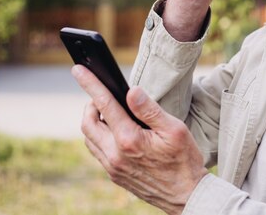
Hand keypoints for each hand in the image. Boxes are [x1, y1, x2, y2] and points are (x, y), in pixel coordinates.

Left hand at [72, 65, 207, 214]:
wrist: (186, 195)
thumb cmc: (184, 160)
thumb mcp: (174, 129)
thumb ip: (149, 110)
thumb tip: (131, 91)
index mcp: (129, 139)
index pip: (104, 105)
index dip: (90, 84)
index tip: (79, 70)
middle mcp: (115, 155)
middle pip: (87, 122)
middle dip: (90, 104)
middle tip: (102, 96)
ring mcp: (113, 167)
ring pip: (89, 138)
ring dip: (93, 121)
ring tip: (108, 112)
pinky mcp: (115, 175)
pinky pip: (97, 151)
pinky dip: (98, 136)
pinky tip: (114, 132)